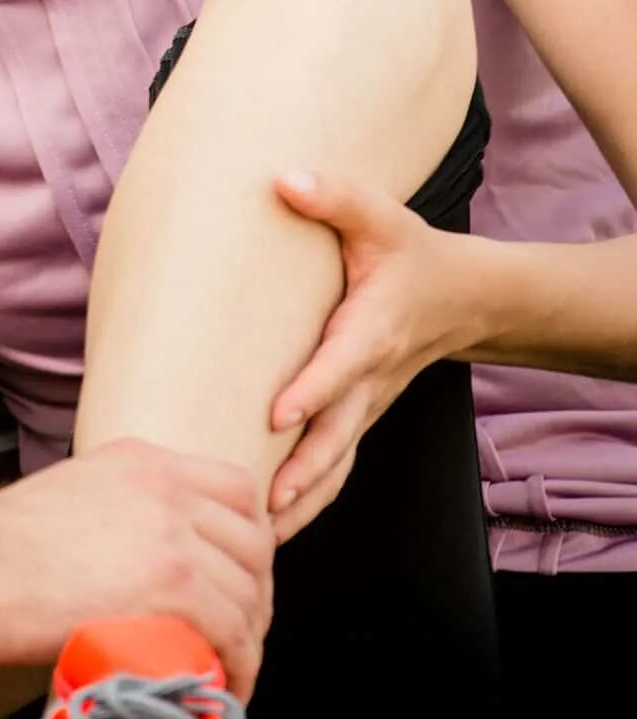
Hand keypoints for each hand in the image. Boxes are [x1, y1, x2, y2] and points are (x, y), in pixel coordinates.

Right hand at [0, 438, 274, 692]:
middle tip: (238, 635)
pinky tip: (223, 689)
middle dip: (256, 595)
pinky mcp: (173, 584)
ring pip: (248, 592)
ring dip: (249, 639)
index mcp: (142, 460)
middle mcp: (168, 487)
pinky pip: (233, 631)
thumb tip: (126, 563)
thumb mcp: (65, 497)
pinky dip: (240, 665)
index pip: (236, 488)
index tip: (237, 579)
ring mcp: (174, 533)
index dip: (248, 541)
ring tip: (229, 673)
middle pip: (254, 542)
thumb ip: (110, 513)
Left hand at [268, 167, 472, 538]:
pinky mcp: (356, 420)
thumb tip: (283, 179)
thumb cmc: (408, 254)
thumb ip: (336, 197)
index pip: (342, 365)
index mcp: (372, 330)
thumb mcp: (381, 217)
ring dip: (302, 503)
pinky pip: (334, 469)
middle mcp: (370, 379)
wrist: (460, 298)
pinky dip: (308, 502)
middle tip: (263, 503)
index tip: (277, 416)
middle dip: (303, 471)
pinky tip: (268, 532)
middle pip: (338, 436)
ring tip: (257, 540)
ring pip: (336, 466)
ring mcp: (364, 407)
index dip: (312, 390)